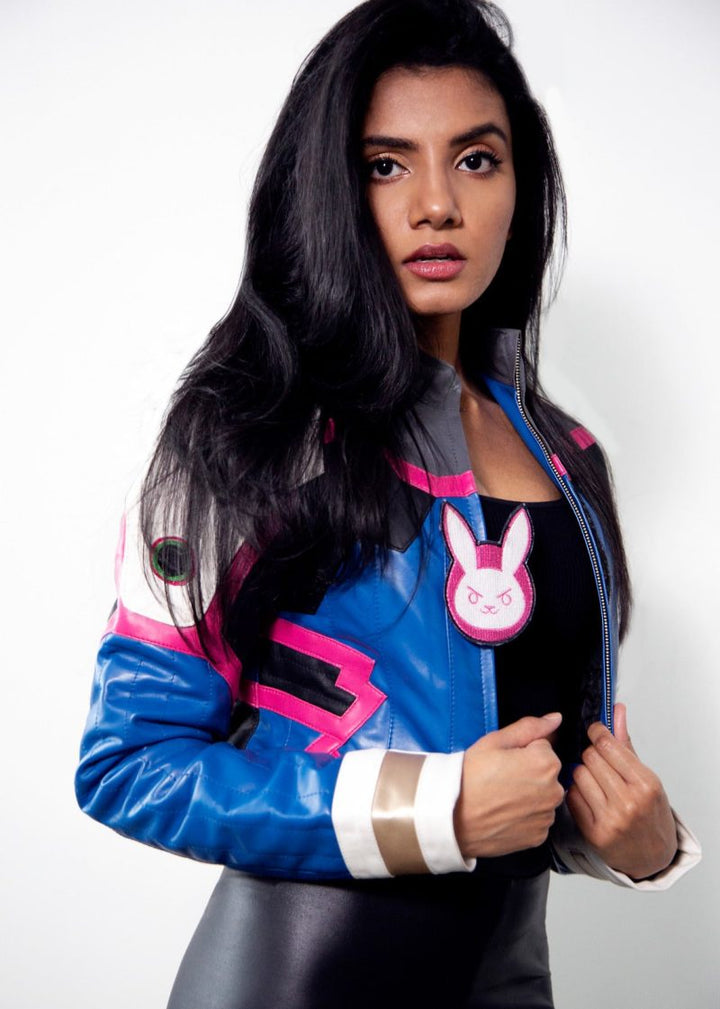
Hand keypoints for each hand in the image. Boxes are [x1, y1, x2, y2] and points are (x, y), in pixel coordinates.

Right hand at [454, 712, 564, 858]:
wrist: (452, 816)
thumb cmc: (470, 777)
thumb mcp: (495, 741)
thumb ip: (530, 727)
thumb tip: (555, 719)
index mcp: (546, 763)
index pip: (543, 748)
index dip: (521, 752)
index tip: (504, 761)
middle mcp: (553, 791)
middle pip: (546, 774)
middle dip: (529, 773)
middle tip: (500, 779)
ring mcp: (547, 816)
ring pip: (542, 797)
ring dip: (528, 796)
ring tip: (501, 798)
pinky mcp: (539, 836)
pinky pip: (537, 820)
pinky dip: (525, 817)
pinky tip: (504, 814)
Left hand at [566, 703, 677, 879]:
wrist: (652, 856)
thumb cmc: (650, 813)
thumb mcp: (645, 776)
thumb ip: (626, 743)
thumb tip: (616, 710)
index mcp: (645, 784)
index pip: (608, 745)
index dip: (597, 733)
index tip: (595, 731)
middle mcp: (628, 802)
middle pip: (590, 757)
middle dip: (590, 753)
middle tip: (597, 759)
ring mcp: (610, 819)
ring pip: (578, 775)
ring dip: (582, 772)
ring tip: (594, 779)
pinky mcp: (592, 833)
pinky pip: (571, 797)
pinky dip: (575, 791)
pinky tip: (588, 795)